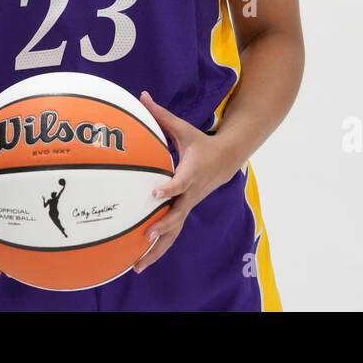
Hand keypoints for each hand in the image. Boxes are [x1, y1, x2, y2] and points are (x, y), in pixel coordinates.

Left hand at [132, 91, 241, 273]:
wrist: (225, 160)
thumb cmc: (200, 143)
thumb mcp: (183, 128)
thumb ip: (161, 115)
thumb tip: (142, 96)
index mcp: (191, 172)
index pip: (179, 182)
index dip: (168, 188)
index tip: (154, 193)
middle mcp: (190, 194)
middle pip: (177, 216)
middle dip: (162, 227)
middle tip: (146, 236)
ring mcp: (188, 206)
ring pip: (174, 232)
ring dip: (157, 250)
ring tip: (137, 266)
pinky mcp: (184, 212)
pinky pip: (171, 233)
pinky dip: (157, 248)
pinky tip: (140, 261)